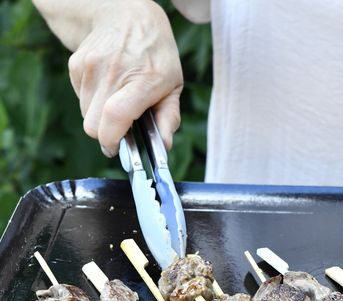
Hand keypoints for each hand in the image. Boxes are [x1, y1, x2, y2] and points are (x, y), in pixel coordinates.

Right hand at [67, 0, 182, 155]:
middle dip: (107, 134)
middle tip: (123, 127)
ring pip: (86, 116)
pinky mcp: (76, 65)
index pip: (115, 116)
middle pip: (93, 125)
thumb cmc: (155, 55)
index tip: (117, 148)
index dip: (112, 140)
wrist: (126, 15)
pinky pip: (81, 99)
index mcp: (143, 80)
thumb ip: (169, 117)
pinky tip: (108, 85)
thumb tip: (164, 147)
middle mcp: (114, 72)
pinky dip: (93, 101)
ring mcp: (91, 67)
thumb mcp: (173, 84)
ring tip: (118, 99)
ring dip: (100, 117)